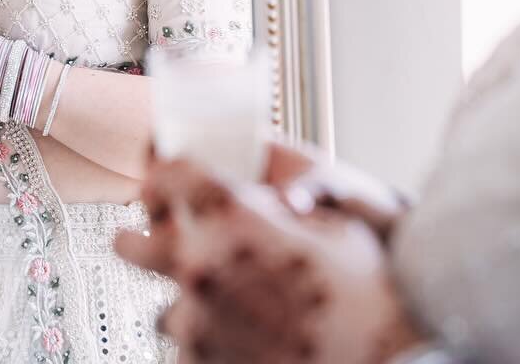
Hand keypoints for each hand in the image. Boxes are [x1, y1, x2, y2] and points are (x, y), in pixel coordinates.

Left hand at [115, 157, 426, 363]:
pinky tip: (245, 343)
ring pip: (162, 309)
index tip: (163, 180)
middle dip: (141, 239)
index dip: (163, 174)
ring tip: (227, 313)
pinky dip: (209, 348)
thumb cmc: (369, 292)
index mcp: (232, 215)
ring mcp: (195, 324)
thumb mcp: (333, 224)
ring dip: (187, 307)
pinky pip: (188, 353)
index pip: (165, 175)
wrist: (387, 360)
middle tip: (153, 240)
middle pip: (132, 242)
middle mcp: (201, 265)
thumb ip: (280, 206)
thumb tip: (260, 199)